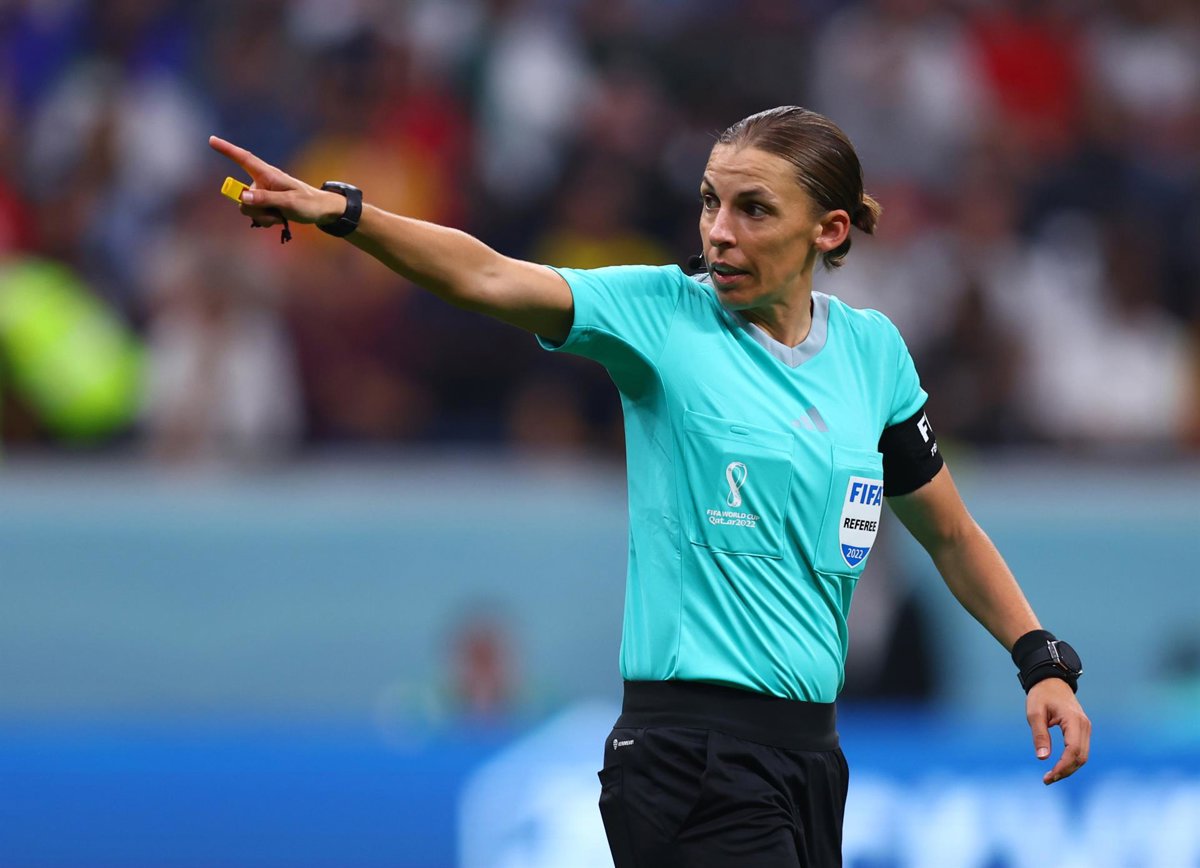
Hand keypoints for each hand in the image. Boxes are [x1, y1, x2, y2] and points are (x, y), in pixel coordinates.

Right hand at [208, 135, 344, 227]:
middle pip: (241, 196)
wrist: (321, 211)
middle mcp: (262, 182)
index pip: (244, 159)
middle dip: (255, 209)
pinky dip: (265, 220)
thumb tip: (243, 197)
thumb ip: (266, 199)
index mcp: (268, 174)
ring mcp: (263, 194)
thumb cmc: (309, 203)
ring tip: (281, 215)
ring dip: (262, 217)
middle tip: (276, 213)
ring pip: (247, 208)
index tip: (212, 140)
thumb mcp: (289, 202)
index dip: (227, 150)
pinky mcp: (265, 204)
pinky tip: (278, 219)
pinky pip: (255, 215)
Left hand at [1026, 678, 1089, 784]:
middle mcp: (1084, 725)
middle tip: (1047, 780)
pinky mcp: (1083, 730)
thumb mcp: (1034, 713)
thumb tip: (1042, 758)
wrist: (1052, 680)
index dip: (1063, 766)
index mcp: (1073, 720)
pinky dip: (1071, 761)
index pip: (1073, 750)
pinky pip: (1080, 750)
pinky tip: (1059, 766)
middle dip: (1066, 771)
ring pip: (1083, 755)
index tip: (1048, 776)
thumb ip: (1039, 735)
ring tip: (1051, 776)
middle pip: (1081, 756)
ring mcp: (1086, 728)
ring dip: (1069, 768)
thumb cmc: (1041, 695)